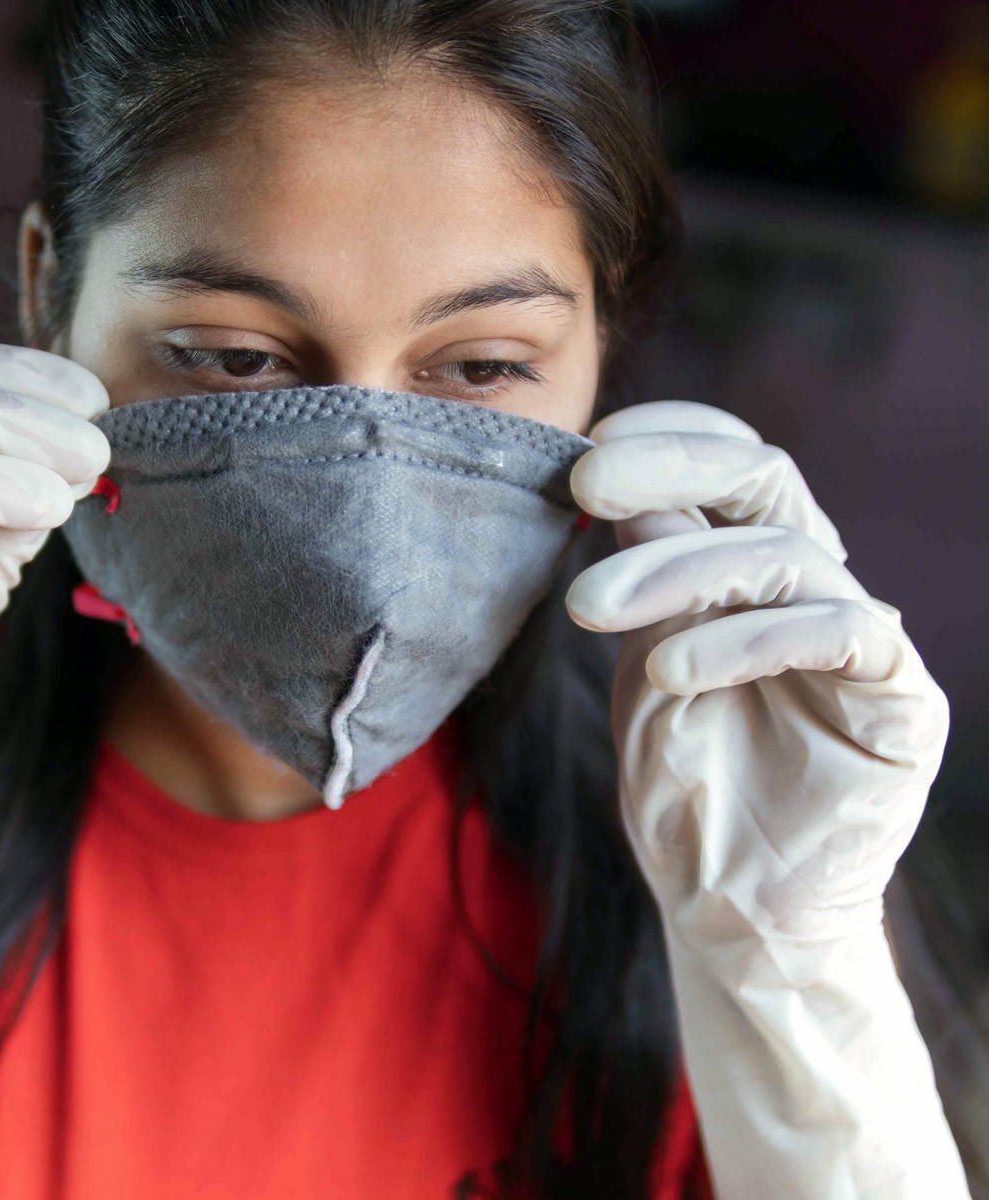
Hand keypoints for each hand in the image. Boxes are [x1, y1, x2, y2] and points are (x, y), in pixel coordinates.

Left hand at [564, 400, 949, 949]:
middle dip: (673, 465)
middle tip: (587, 478)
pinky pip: (841, 630)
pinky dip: (747, 638)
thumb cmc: (683, 786)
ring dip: (677, 570)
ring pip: (785, 552)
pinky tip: (672, 671)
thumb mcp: (645, 666)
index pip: (733, 467)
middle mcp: (813, 589)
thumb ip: (649, 584)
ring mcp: (862, 640)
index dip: (671, 438)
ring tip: (592, 609)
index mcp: (753, 575)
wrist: (727, 906)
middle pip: (768, 479)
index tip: (589, 448)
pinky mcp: (900, 701)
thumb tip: (624, 489)